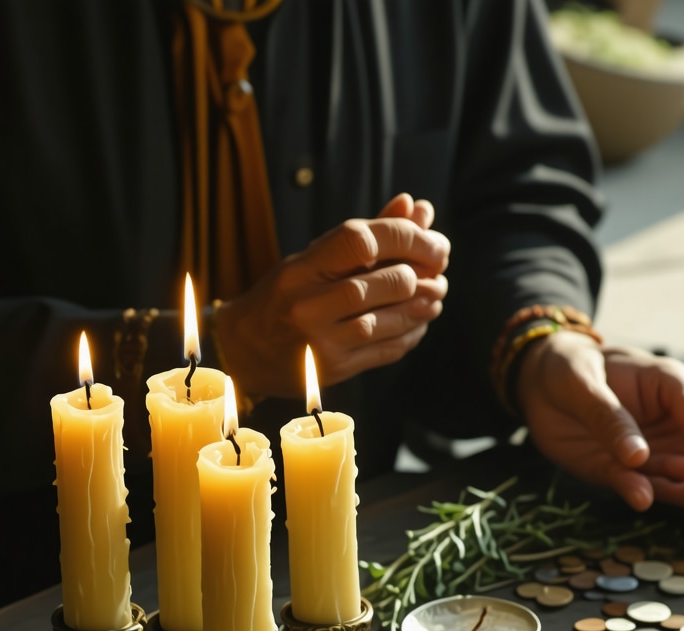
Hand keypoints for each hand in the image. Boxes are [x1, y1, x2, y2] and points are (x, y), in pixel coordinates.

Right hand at [214, 193, 448, 400]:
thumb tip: (418, 207)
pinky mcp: (337, 370)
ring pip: (394, 319)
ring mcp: (323, 342)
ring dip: (425, 304)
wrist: (245, 350)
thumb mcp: (315, 258)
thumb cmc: (288, 295)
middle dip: (424, 274)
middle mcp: (309, 305)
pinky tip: (419, 321)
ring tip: (435, 293)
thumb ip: (367, 234)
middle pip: (388, 283)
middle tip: (438, 271)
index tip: (434, 243)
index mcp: (301, 269)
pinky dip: (413, 332)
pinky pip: (390, 349)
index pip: (364, 240)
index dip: (410, 237)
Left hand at [516, 332, 683, 518]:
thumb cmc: (574, 367)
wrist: (540, 382)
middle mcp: (667, 427)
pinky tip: (648, 502)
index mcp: (672, 390)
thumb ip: (610, 418)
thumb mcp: (586, 383)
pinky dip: (639, 495)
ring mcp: (645, 453)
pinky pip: (632, 486)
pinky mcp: (617, 472)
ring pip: (678, 480)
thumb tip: (637, 459)